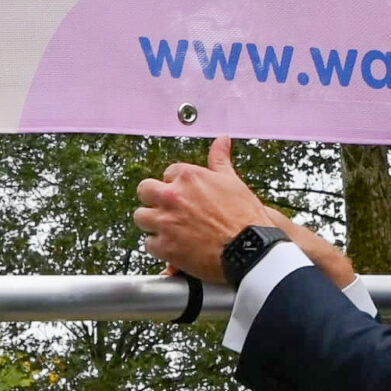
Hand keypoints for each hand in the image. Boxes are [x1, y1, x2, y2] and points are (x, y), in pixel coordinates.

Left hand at [133, 138, 275, 283]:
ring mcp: (166, 222)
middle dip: (154, 199)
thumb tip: (222, 140)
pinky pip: (149, 244)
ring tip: (168, 228)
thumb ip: (220, 159)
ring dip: (152, 222)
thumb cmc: (245, 217)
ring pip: (141, 217)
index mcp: (188, 177)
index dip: (176, 184)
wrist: (249, 250)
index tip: (185, 194)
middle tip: (168, 208)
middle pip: (145, 191)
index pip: (168, 173)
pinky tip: (173, 247)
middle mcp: (173, 196)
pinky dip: (160, 248)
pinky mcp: (165, 247)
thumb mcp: (233, 181)